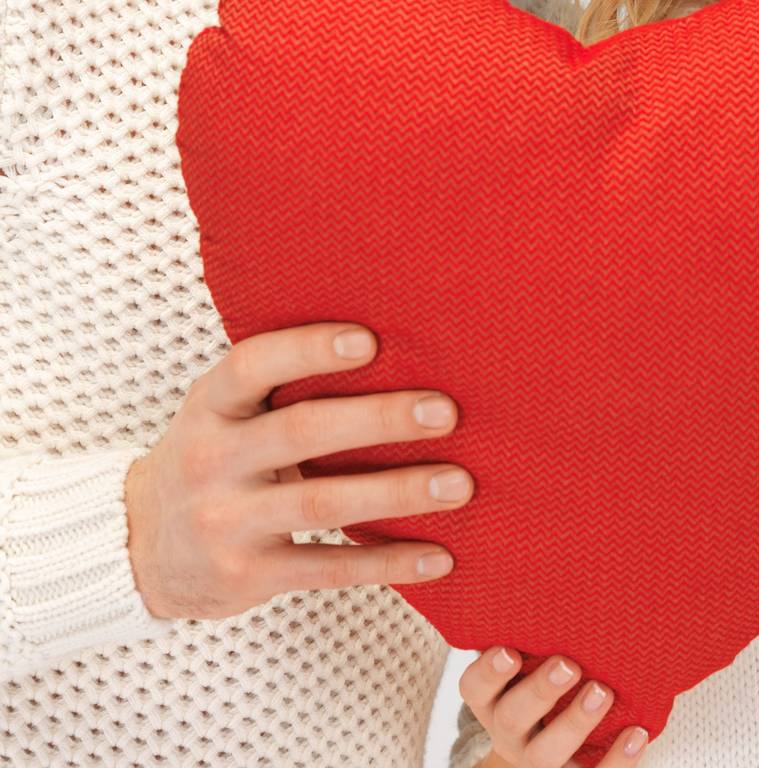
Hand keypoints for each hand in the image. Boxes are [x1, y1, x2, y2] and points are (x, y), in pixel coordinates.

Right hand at [124, 322, 471, 618]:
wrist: (141, 547)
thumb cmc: (214, 456)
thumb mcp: (224, 412)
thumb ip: (280, 385)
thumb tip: (391, 344)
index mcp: (210, 406)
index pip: (253, 365)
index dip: (309, 349)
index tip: (370, 340)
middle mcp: (211, 460)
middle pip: (302, 432)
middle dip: (380, 420)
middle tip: (446, 412)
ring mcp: (226, 522)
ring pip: (323, 504)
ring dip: (398, 493)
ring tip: (459, 484)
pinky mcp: (247, 576)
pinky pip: (328, 569)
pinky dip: (387, 563)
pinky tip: (438, 556)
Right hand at [459, 646, 649, 765]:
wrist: (551, 740)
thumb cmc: (539, 677)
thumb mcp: (525, 657)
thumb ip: (530, 630)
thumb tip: (559, 568)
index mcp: (490, 697)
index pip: (474, 687)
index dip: (488, 672)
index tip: (509, 651)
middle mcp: (507, 731)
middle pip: (513, 718)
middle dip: (540, 691)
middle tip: (568, 665)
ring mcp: (537, 759)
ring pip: (546, 754)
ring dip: (576, 722)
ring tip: (603, 691)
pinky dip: (617, 759)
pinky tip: (638, 732)